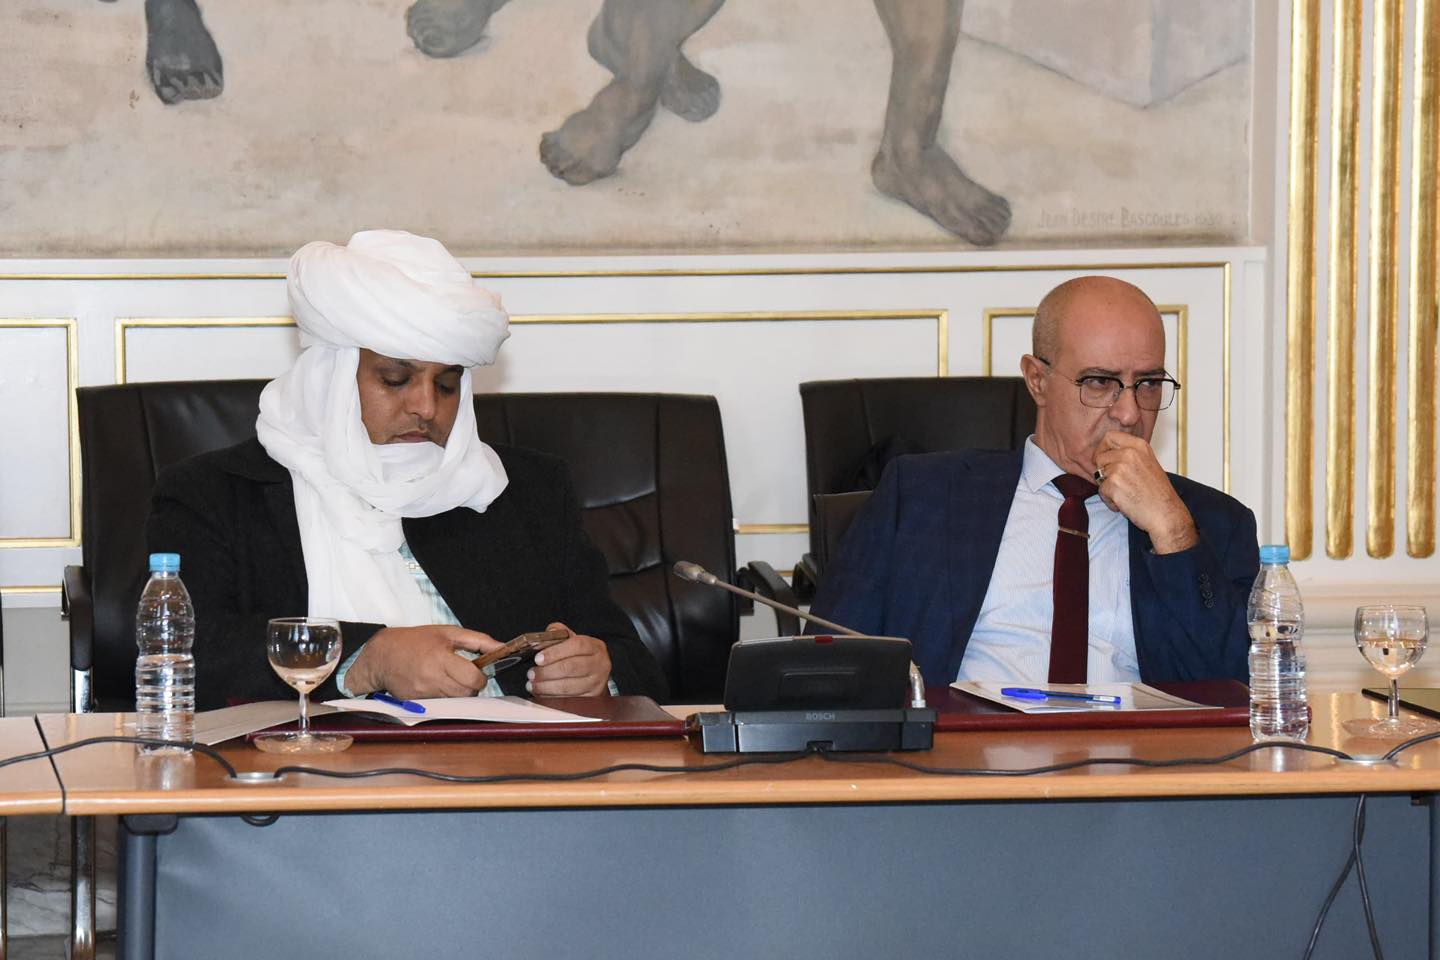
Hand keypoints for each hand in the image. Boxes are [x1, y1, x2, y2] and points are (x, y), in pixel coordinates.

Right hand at [344, 625, 501, 698]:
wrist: (380, 655)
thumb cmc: (415, 641)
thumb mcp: (447, 632)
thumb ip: (478, 640)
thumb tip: (502, 647)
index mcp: (440, 658)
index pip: (473, 678)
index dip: (481, 677)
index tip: (478, 671)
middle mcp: (431, 678)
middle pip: (467, 693)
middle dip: (472, 685)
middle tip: (464, 674)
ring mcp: (423, 693)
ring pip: (455, 700)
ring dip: (459, 691)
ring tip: (448, 676)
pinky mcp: (416, 702)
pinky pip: (441, 704)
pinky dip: (444, 696)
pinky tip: (435, 683)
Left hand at [526, 622, 611, 696]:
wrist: (595, 670)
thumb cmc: (579, 654)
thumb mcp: (570, 639)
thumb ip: (555, 635)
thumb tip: (538, 641)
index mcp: (595, 646)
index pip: (577, 646)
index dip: (555, 652)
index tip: (538, 658)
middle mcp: (600, 664)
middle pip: (571, 667)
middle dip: (547, 672)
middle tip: (532, 673)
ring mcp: (596, 681)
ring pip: (568, 686)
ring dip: (546, 686)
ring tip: (532, 684)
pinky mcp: (591, 695)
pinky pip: (568, 698)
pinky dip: (551, 696)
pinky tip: (541, 692)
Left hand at [1093, 431, 1197, 553]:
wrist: (1166, 513)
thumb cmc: (1158, 493)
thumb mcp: (1148, 464)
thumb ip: (1130, 455)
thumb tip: (1106, 453)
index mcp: (1139, 446)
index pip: (1110, 436)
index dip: (1103, 449)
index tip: (1105, 460)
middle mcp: (1129, 453)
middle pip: (1100, 457)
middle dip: (1104, 472)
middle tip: (1118, 484)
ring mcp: (1120, 468)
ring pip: (1099, 475)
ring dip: (1108, 487)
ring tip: (1126, 495)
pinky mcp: (1113, 484)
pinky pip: (1101, 491)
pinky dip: (1110, 500)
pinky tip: (1125, 503)